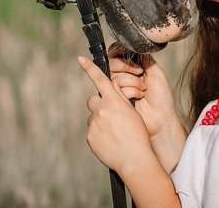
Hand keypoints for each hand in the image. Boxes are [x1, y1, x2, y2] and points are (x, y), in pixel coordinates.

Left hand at [77, 55, 152, 177]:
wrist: (134, 160)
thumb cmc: (137, 136)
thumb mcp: (132, 112)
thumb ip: (120, 96)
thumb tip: (111, 83)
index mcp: (113, 101)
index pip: (100, 79)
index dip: (89, 67)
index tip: (80, 59)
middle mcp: (100, 110)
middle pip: (93, 100)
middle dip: (99, 105)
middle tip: (112, 117)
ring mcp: (93, 124)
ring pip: (93, 117)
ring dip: (100, 121)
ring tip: (114, 134)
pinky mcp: (89, 137)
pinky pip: (92, 131)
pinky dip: (99, 134)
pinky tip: (110, 142)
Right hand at [107, 44, 186, 172]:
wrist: (161, 117)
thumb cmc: (161, 97)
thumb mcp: (155, 71)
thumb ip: (142, 57)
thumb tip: (130, 46)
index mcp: (131, 66)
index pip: (116, 52)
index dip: (121, 54)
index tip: (134, 61)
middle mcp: (122, 75)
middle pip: (112, 63)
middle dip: (128, 69)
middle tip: (141, 75)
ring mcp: (117, 87)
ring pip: (114, 76)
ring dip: (132, 83)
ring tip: (143, 91)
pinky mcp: (114, 99)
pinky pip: (115, 89)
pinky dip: (130, 92)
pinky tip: (138, 98)